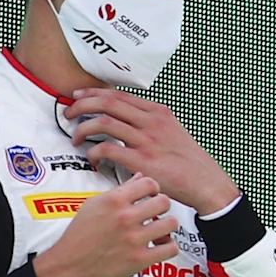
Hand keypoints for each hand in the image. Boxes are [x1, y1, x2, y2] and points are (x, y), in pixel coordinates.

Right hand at [32, 175, 179, 276]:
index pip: (149, 183)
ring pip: (171, 223)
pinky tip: (159, 247)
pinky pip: (170, 248)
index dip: (153, 189)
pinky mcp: (139, 259)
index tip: (151, 195)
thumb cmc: (78, 237)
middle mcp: (125, 217)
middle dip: (162, 207)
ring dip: (167, 227)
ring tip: (158, 230)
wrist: (67, 267)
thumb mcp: (93, 205)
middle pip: (164, 201)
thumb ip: (119, 191)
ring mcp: (134, 238)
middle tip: (155, 214)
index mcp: (113, 201)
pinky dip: (168, 247)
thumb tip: (139, 178)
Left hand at [64, 88, 236, 214]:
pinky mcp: (142, 161)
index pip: (119, 94)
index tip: (79, 97)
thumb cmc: (189, 161)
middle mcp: (152, 122)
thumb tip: (126, 119)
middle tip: (69, 114)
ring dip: (83, 128)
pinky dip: (94, 152)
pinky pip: (108, 149)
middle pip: (107, 103)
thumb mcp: (174, 131)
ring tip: (76, 138)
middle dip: (82, 105)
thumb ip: (151, 123)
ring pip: (104, 122)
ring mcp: (147, 141)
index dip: (94, 93)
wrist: (205, 182)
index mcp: (158, 112)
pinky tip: (93, 158)